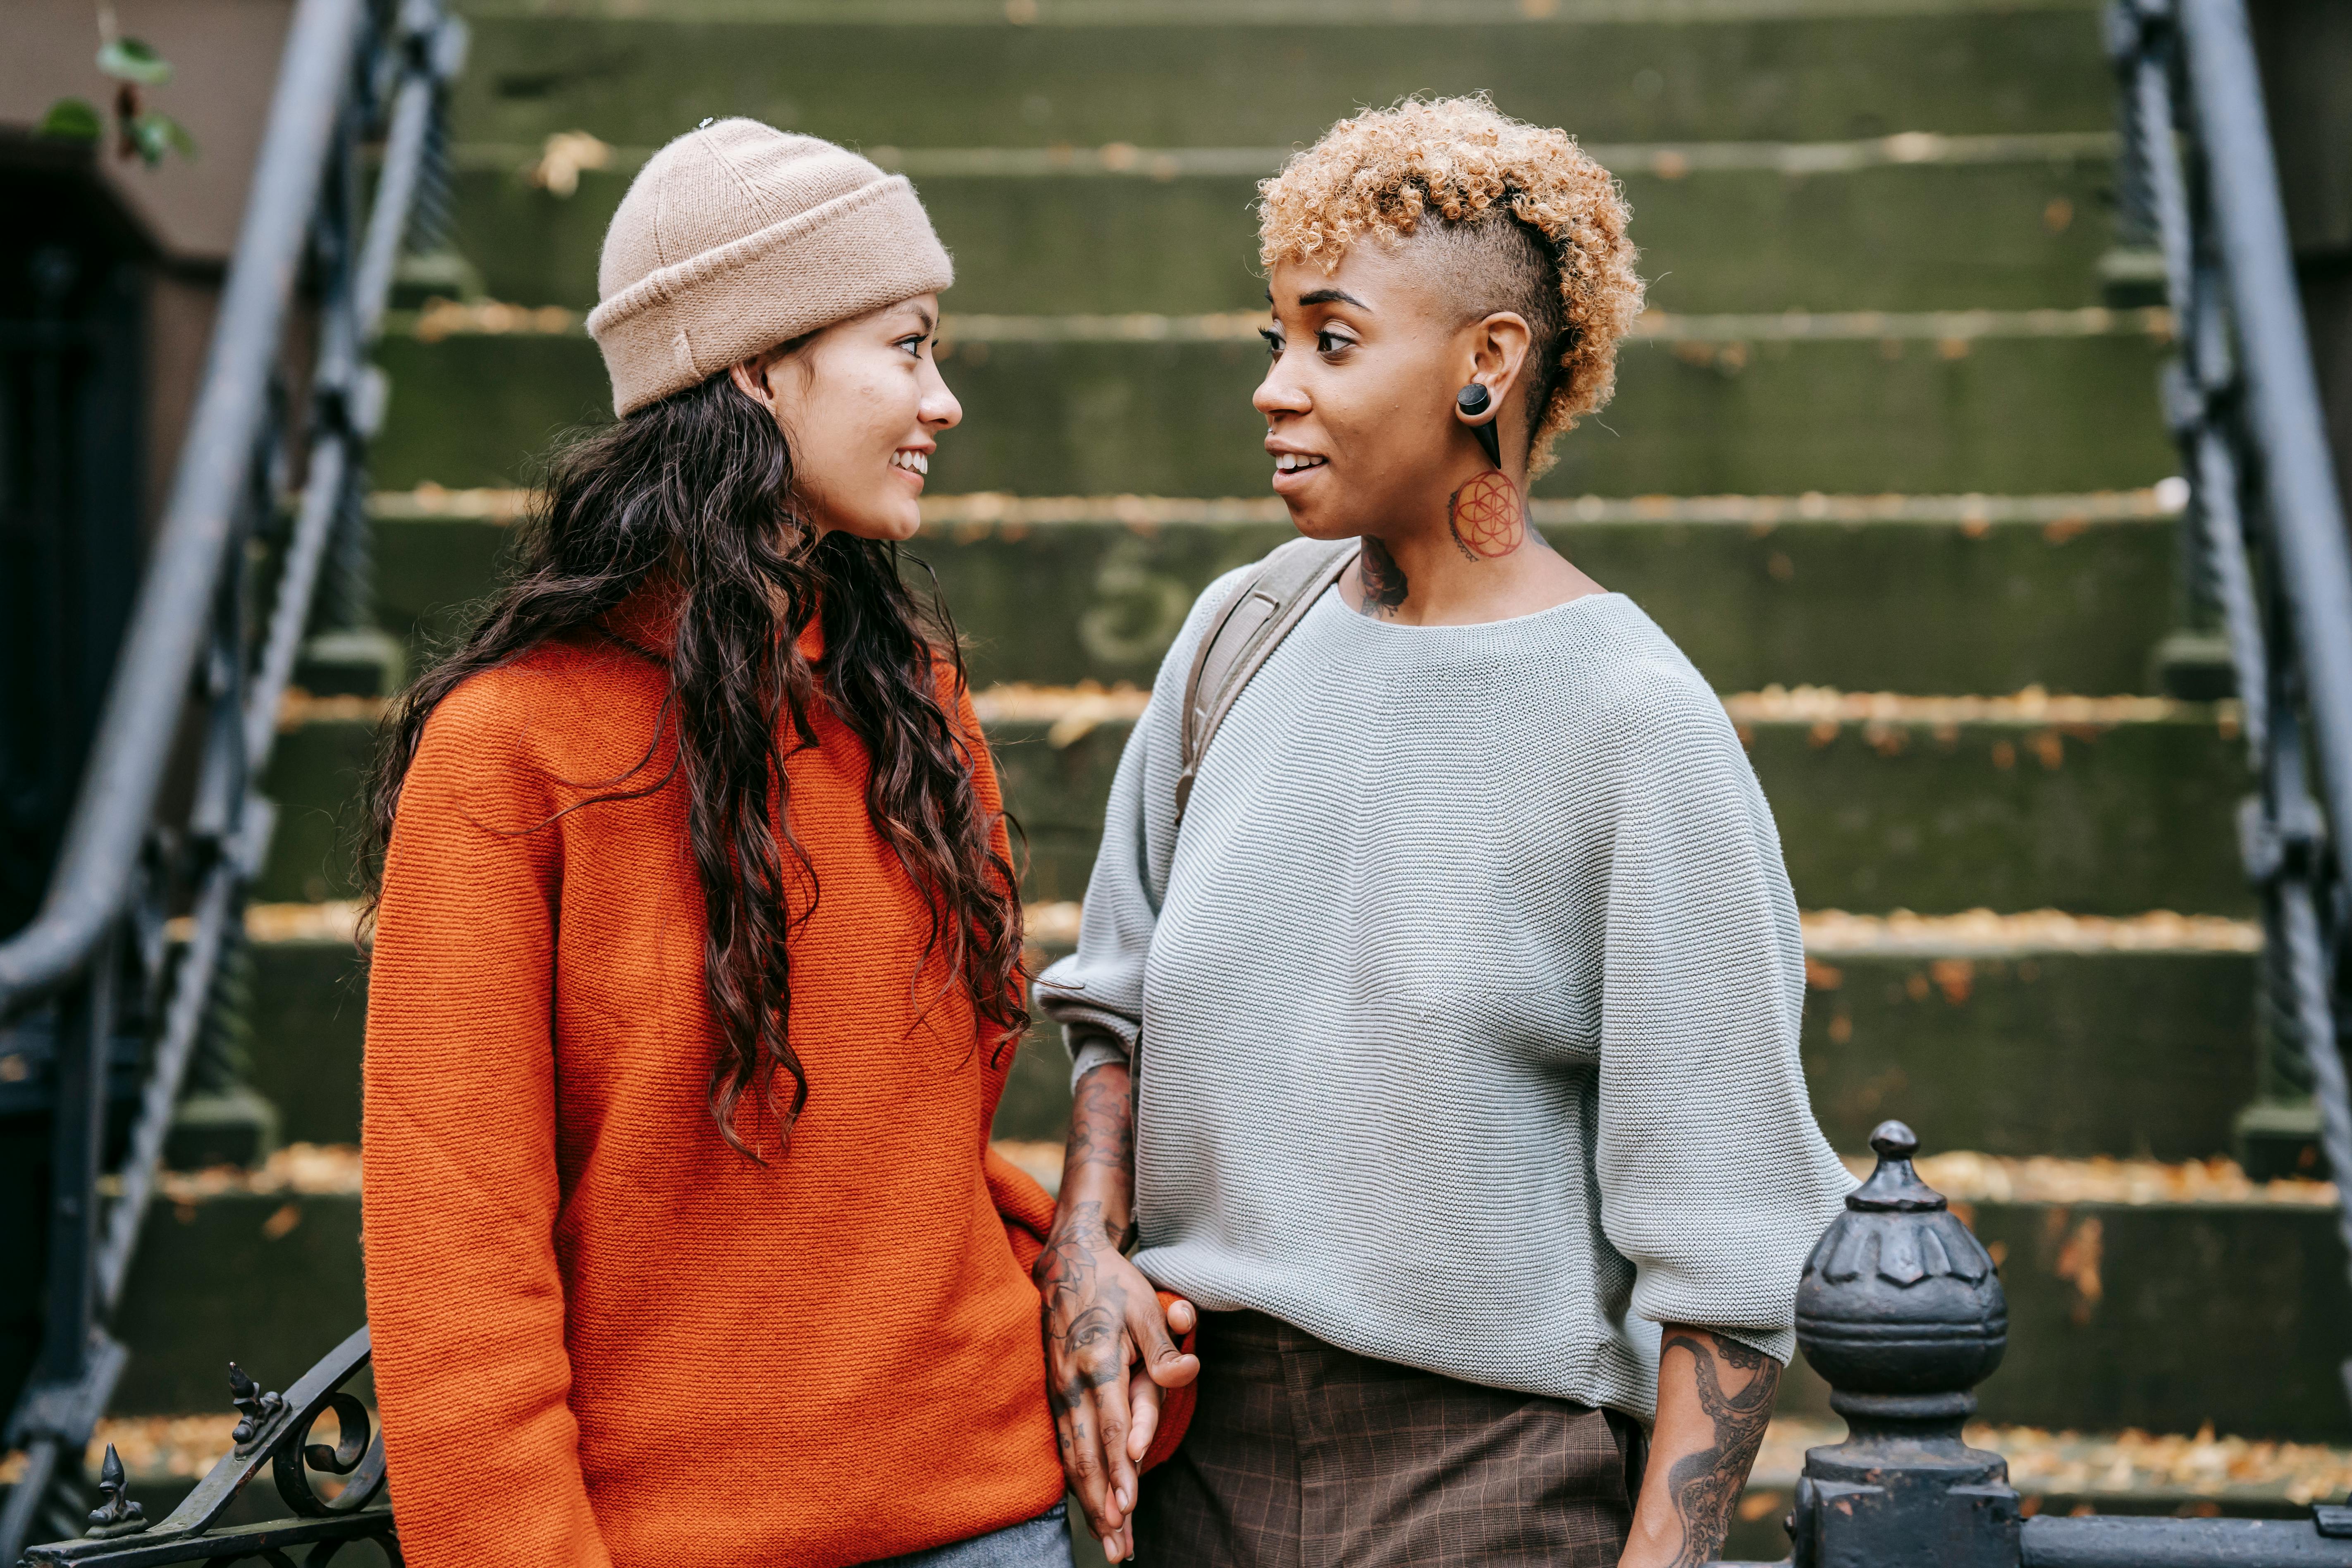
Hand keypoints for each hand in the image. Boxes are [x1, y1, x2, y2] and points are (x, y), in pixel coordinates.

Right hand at [1036, 1201, 1198, 1560]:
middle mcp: (1073, 1382)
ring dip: (1088, 1500)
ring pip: (1073, 1456)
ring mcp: (1060, 1390)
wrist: (1066, 1262)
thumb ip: (1163, 1346)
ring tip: (1106, 1539)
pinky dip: (1075, 1479)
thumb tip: (1184, 1375)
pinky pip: (1063, 1445)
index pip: (1111, 1425)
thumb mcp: (1145, 1304)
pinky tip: (1086, 1504)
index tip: (1127, 1504)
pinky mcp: (1055, 1394)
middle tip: (1117, 1545)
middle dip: (1102, 1503)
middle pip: (1088, 1453)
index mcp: (1097, 1361)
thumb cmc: (1112, 1284)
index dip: (1119, 1467)